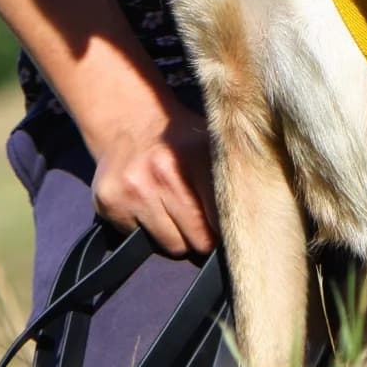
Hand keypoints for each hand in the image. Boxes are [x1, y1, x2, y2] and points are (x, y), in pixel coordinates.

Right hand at [90, 95, 216, 256]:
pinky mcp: (110, 203)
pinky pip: (140, 240)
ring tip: (174, 212)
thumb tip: (255, 223)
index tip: (229, 229)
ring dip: (177, 238)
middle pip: (199, 241)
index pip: (223, 219)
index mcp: (196, 157)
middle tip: (200, 221)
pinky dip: (147, 231)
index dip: (227, 229)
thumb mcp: (210, 145)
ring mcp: (135, 190)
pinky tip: (148, 206)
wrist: (127, 119)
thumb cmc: (179, 140)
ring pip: (171, 246)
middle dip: (203, 238)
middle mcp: (164, 174)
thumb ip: (230, 179)